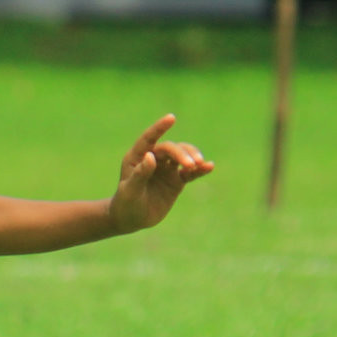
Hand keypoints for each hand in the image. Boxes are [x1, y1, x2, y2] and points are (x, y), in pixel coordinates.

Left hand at [108, 114, 214, 233]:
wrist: (132, 219)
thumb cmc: (126, 203)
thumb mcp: (130, 191)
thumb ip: (140, 174)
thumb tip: (150, 156)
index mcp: (137, 157)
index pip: (149, 138)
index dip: (160, 128)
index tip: (171, 118)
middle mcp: (153, 159)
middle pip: (170, 149)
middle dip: (181, 154)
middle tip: (191, 164)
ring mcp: (166, 169)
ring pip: (182, 157)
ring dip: (192, 158)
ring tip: (199, 164)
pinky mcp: (176, 181)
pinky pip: (190, 173)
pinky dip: (200, 170)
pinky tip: (210, 167)